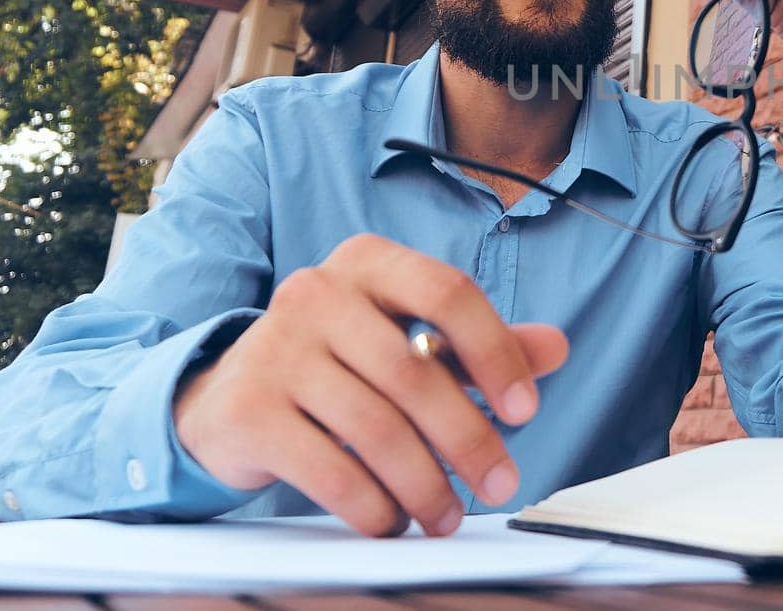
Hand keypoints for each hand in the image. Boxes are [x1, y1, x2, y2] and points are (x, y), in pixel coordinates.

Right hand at [174, 233, 567, 537]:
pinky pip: (330, 469)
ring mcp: (275, 347)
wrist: (226, 397)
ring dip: (425, 484)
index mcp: (368, 261)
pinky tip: (393, 521)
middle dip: (469, 440)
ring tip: (447, 515)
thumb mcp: (408, 340)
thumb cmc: (339, 363)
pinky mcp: (248, 410)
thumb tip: (556, 346)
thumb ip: (478, 344)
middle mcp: (317, 291)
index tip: (524, 411)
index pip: (448, 292)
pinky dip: (373, 505)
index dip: (495, 353)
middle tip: (500, 483)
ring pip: (376, 428)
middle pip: (416, 373)